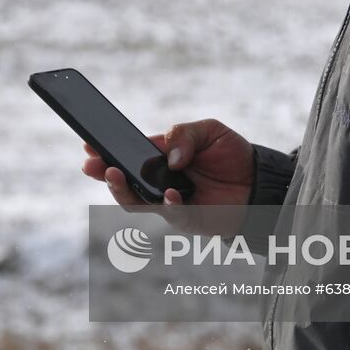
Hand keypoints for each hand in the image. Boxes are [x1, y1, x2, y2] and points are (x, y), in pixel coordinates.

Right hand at [81, 118, 253, 211]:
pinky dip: (167, 205)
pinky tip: (170, 195)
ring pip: (136, 202)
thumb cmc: (232, 155)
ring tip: (116, 174)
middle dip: (104, 172)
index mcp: (160, 156)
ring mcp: (169, 201)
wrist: (260, 181)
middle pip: (123, 179)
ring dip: (122, 190)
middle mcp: (159, 181)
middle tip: (91, 163)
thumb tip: (169, 158)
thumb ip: (184, 135)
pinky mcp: (186, 219)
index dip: (107, 148)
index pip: (128, 153)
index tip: (88, 142)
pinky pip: (170, 215)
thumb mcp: (209, 130)